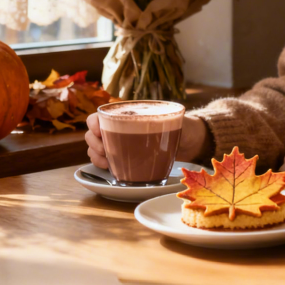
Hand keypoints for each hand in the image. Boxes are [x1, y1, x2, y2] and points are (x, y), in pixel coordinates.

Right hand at [85, 113, 212, 169]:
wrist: (191, 142)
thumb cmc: (183, 126)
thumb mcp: (177, 120)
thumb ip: (171, 118)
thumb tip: (173, 117)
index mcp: (127, 115)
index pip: (99, 116)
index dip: (93, 124)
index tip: (99, 132)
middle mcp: (119, 128)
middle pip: (93, 134)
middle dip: (94, 143)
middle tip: (105, 151)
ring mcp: (119, 144)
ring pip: (96, 148)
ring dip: (95, 156)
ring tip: (107, 163)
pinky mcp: (124, 159)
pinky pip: (105, 161)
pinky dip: (102, 165)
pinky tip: (110, 169)